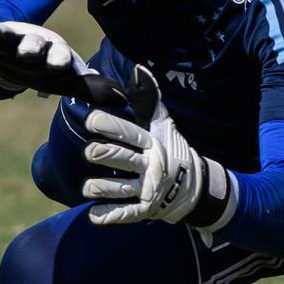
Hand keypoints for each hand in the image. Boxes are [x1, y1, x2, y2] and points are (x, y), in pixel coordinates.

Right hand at [0, 20, 126, 107]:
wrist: (21, 57)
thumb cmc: (46, 71)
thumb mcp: (65, 81)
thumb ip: (89, 89)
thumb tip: (122, 101)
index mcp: (55, 55)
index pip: (60, 57)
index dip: (60, 60)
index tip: (59, 65)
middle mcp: (36, 45)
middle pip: (35, 45)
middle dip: (33, 48)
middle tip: (29, 52)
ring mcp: (14, 39)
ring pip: (8, 36)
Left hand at [83, 65, 236, 228]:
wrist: (195, 187)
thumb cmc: (171, 150)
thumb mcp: (163, 124)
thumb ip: (149, 98)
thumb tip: (139, 68)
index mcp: (151, 143)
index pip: (129, 131)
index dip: (110, 125)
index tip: (91, 119)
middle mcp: (150, 165)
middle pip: (122, 158)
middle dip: (103, 154)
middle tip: (90, 151)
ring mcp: (147, 188)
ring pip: (120, 188)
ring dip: (102, 187)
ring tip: (88, 188)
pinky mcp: (145, 209)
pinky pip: (126, 213)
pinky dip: (109, 215)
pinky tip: (94, 214)